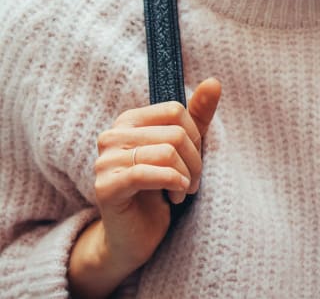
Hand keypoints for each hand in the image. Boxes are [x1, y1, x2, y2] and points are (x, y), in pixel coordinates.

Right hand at [68, 77, 220, 297]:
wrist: (133, 238)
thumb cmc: (159, 189)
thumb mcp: (182, 149)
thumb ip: (197, 116)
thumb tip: (214, 81)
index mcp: (129, 120)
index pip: (175, 110)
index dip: (195, 136)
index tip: (193, 160)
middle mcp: (112, 135)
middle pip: (174, 133)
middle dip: (194, 161)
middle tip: (192, 181)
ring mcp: (105, 160)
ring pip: (166, 152)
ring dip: (185, 176)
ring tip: (182, 190)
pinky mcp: (106, 186)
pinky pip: (147, 174)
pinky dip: (172, 182)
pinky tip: (176, 194)